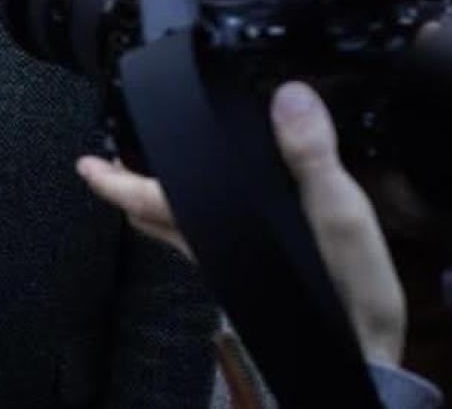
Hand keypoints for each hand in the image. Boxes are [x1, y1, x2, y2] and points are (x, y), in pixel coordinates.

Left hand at [78, 80, 406, 366]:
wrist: (367, 353)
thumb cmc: (349, 291)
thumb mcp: (338, 213)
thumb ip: (310, 155)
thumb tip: (289, 98)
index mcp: (216, 232)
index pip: (147, 202)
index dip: (112, 181)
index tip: (85, 164)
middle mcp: (212, 253)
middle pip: (151, 220)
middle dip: (126, 190)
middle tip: (109, 164)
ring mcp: (228, 268)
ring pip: (174, 233)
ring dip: (158, 204)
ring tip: (153, 176)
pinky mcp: (249, 276)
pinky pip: (204, 241)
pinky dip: (194, 217)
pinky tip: (217, 208)